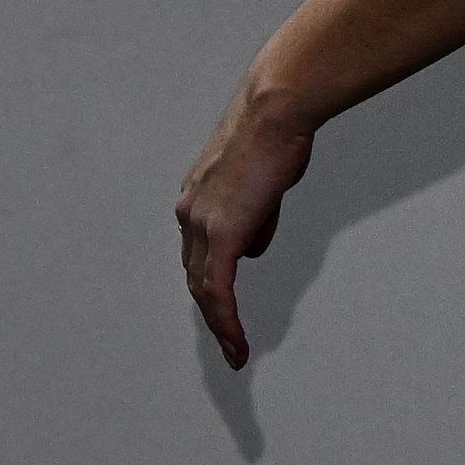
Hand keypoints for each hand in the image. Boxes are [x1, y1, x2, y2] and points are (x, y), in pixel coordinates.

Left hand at [172, 78, 314, 368]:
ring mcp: (202, 223)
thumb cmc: (274, 137)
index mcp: (196, 199)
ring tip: (235, 352)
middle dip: (211, 314)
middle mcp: (190, 213)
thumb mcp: (259, 184)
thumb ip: (252, 219)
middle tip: (228, 344)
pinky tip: (236, 343)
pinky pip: (218, 290)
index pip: (196, 254)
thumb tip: (251, 248)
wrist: (274, 112)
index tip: (221, 312)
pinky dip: (226, 321)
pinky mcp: (222, 233)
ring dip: (220, 325)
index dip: (208, 286)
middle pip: (195, 276)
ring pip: (204, 289)